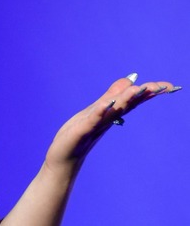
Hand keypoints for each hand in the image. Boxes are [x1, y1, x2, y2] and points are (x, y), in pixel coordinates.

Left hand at [45, 73, 178, 174]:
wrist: (64, 157)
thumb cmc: (80, 133)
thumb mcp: (97, 110)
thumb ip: (113, 95)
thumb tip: (132, 79)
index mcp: (112, 113)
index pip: (133, 100)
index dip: (150, 92)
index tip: (171, 86)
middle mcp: (107, 119)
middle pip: (128, 104)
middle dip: (144, 94)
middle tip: (163, 87)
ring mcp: (95, 125)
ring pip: (114, 110)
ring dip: (125, 99)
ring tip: (139, 89)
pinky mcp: (81, 130)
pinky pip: (92, 120)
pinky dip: (99, 112)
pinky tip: (105, 104)